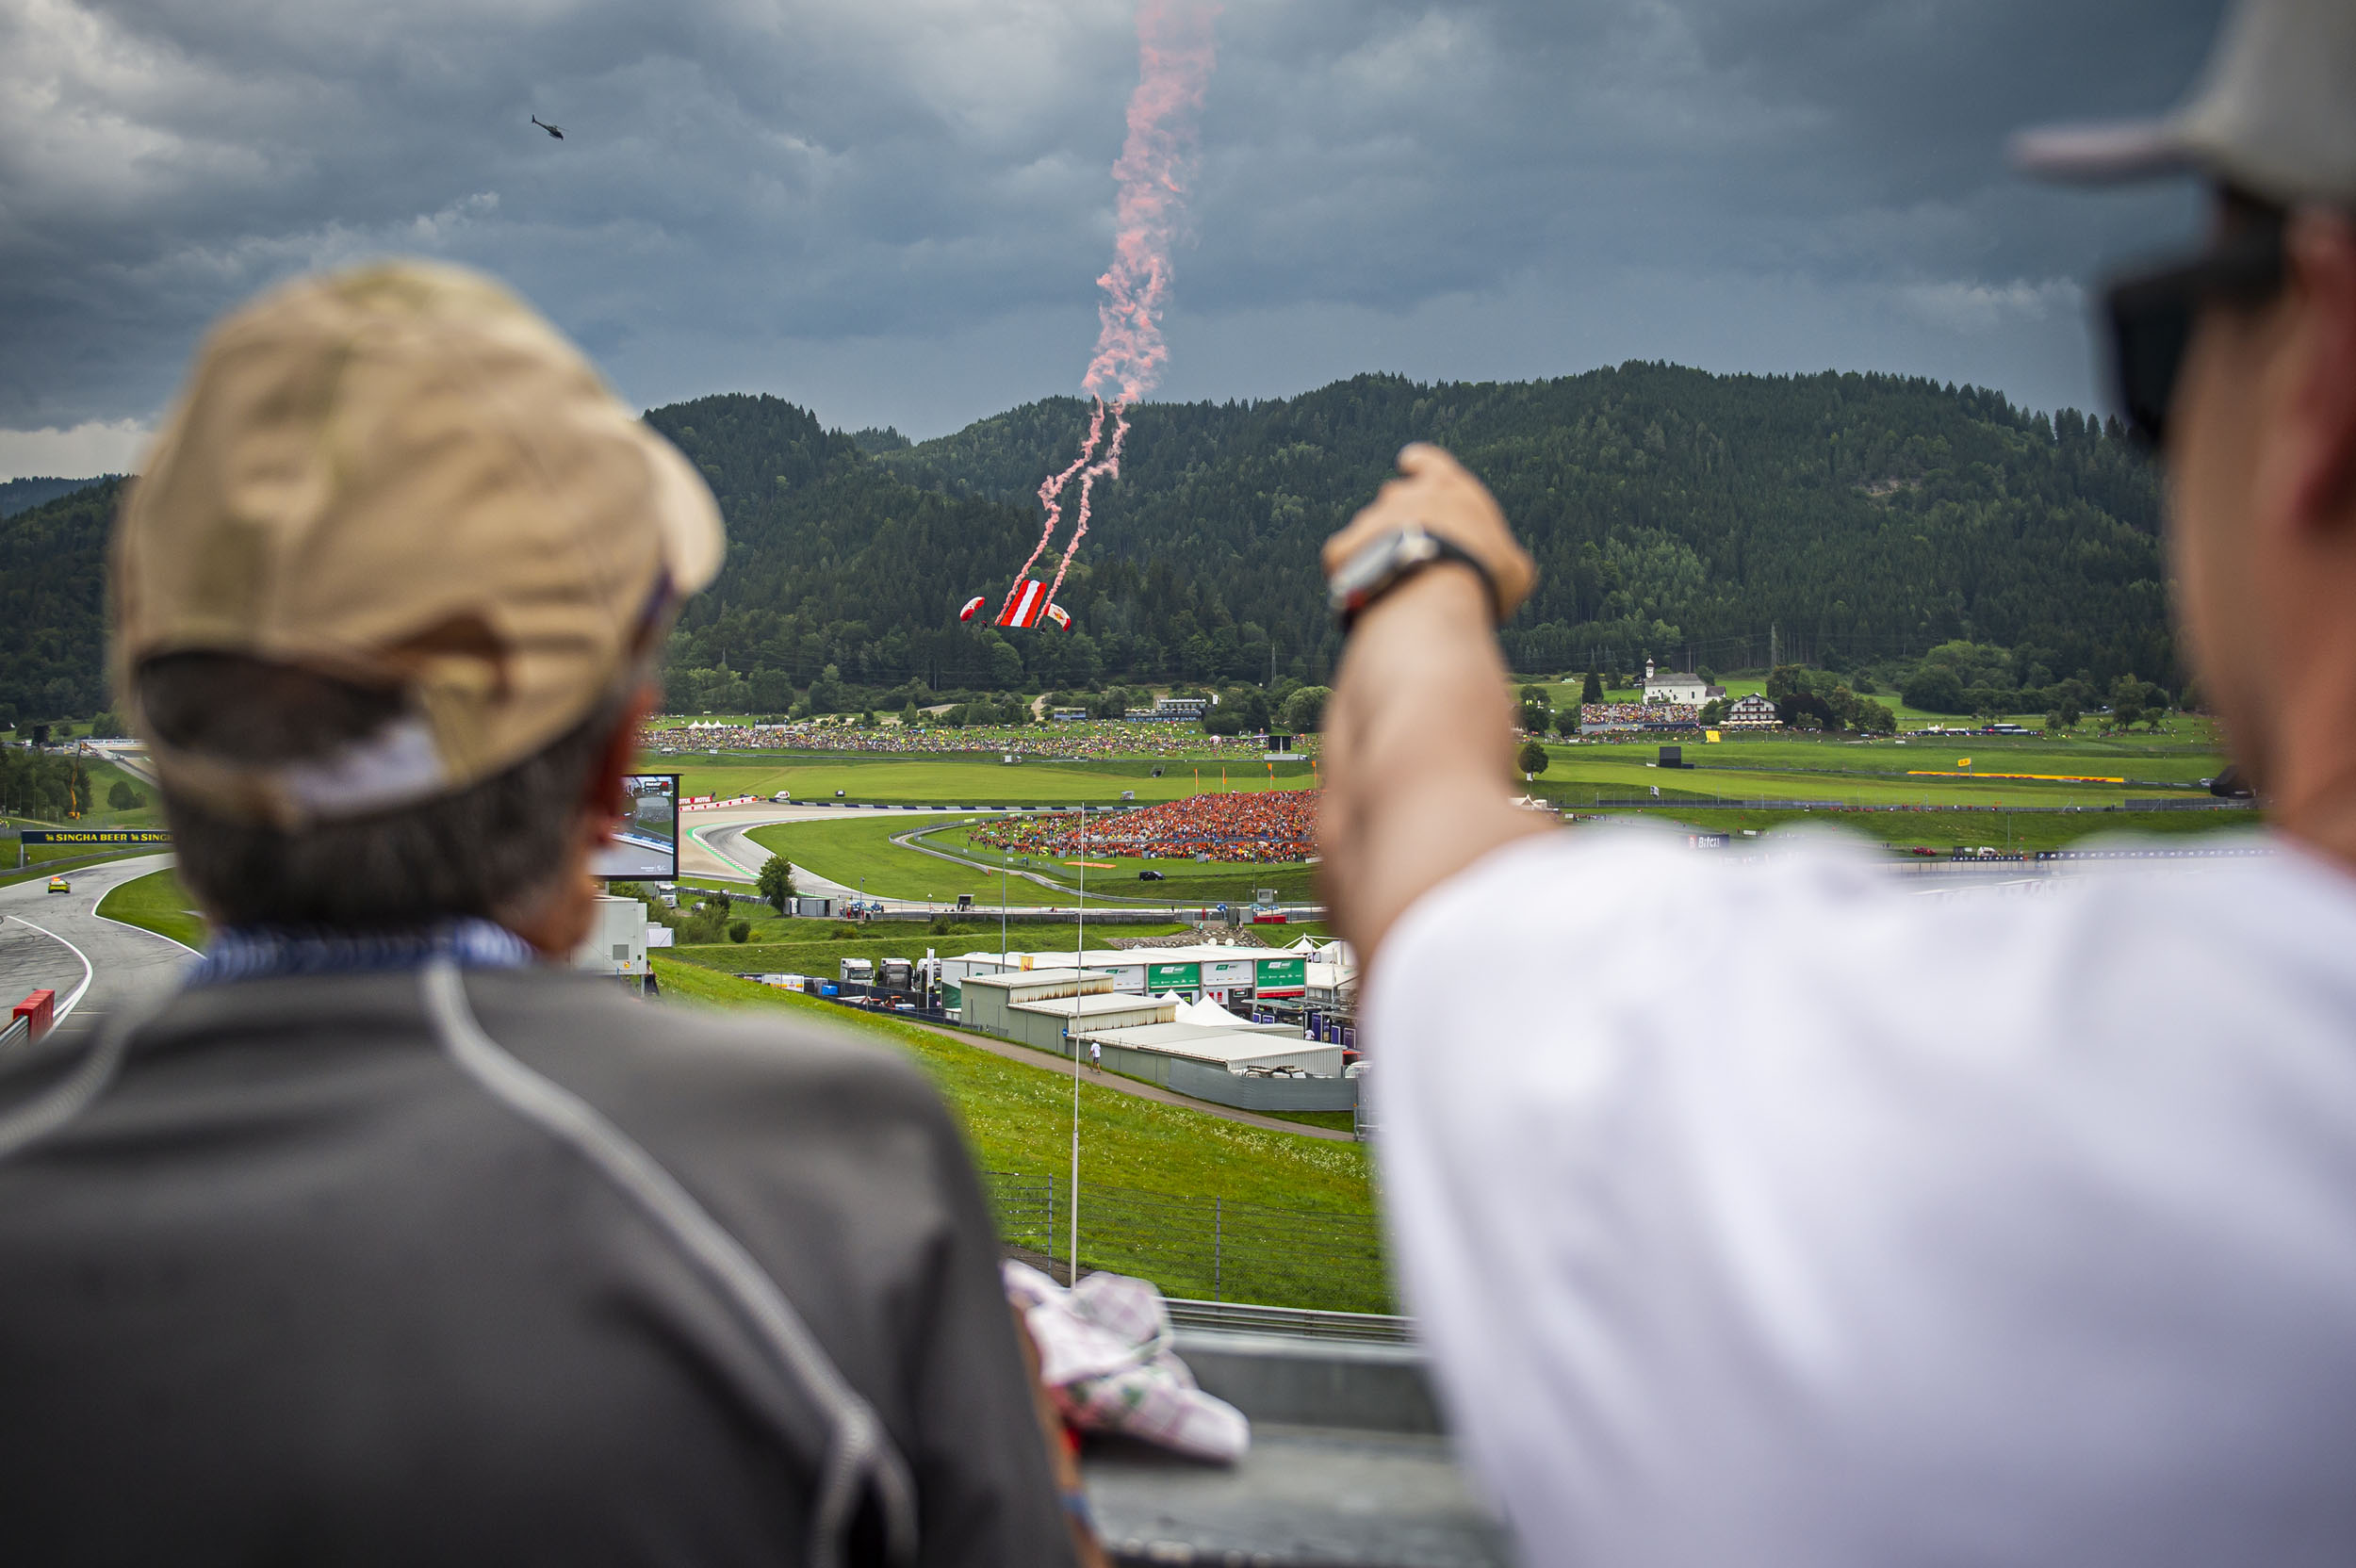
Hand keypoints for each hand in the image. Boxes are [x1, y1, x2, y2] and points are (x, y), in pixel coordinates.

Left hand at [1322, 444, 1535, 620]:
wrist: (1432, 587)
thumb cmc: (1481, 573)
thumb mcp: (1513, 568)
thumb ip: (1505, 559)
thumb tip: (1506, 569)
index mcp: (1446, 486)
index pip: (1427, 460)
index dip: (1420, 463)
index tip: (1409, 462)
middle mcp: (1402, 494)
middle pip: (1396, 498)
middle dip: (1402, 519)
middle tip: (1415, 551)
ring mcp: (1369, 519)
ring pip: (1370, 530)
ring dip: (1380, 550)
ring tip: (1398, 583)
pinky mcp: (1343, 547)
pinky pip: (1346, 560)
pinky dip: (1355, 574)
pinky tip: (1371, 594)